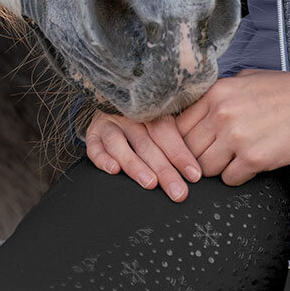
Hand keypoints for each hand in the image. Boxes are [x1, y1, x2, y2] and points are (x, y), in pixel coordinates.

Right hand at [84, 110, 203, 199]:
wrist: (111, 99)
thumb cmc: (144, 118)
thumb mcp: (160, 120)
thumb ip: (176, 138)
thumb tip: (196, 169)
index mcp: (150, 111)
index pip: (167, 133)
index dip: (180, 154)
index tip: (194, 175)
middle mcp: (129, 117)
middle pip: (147, 144)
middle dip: (164, 170)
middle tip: (177, 191)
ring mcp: (109, 124)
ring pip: (120, 145)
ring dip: (135, 165)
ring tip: (150, 183)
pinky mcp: (93, 133)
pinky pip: (95, 147)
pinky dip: (103, 159)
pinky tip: (113, 170)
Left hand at [174, 70, 289, 185]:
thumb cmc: (286, 90)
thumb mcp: (245, 79)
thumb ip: (218, 96)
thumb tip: (197, 112)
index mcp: (216, 94)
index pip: (179, 126)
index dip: (184, 140)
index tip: (193, 145)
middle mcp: (221, 115)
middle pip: (188, 150)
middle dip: (198, 156)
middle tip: (215, 155)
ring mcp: (236, 137)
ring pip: (205, 168)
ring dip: (218, 168)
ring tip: (235, 159)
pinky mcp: (254, 158)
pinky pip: (229, 179)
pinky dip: (237, 176)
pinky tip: (249, 165)